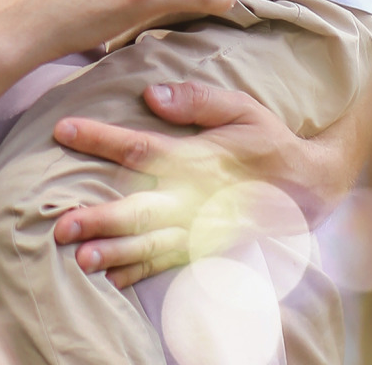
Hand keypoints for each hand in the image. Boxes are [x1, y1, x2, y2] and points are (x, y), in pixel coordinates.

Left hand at [50, 79, 371, 288]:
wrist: (308, 187)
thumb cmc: (267, 139)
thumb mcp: (241, 106)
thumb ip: (196, 99)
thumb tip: (151, 94)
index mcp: (199, 158)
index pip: (141, 147)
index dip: (100, 139)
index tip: (63, 130)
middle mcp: (196, 198)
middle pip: (141, 208)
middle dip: (101, 218)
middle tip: (63, 226)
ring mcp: (201, 228)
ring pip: (151, 244)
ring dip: (115, 252)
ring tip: (81, 259)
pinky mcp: (206, 247)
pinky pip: (169, 263)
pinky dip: (140, 272)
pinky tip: (112, 277)